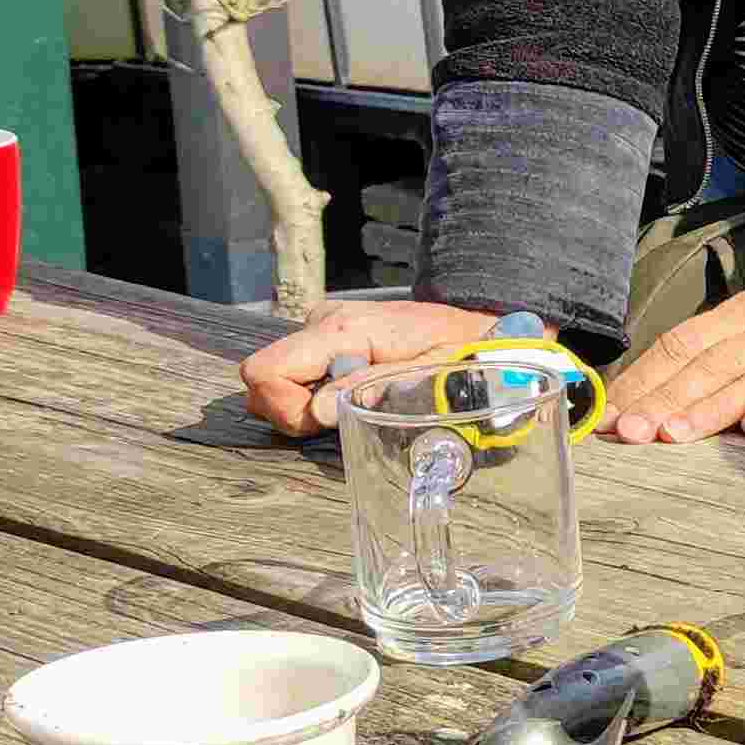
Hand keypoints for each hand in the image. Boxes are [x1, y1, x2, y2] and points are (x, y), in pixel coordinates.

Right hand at [241, 298, 510, 434]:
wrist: (481, 325)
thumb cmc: (459, 352)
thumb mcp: (423, 377)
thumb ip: (366, 391)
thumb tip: (316, 412)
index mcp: (340, 330)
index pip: (265, 371)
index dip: (284, 408)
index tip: (321, 422)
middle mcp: (323, 321)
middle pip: (264, 377)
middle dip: (291, 409)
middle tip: (340, 416)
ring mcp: (326, 325)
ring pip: (280, 377)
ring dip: (306, 401)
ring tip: (355, 401)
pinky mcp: (334, 335)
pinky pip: (303, 371)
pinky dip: (318, 390)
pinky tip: (356, 390)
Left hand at [607, 271, 744, 442]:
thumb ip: (715, 353)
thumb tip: (654, 394)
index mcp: (744, 315)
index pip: (680, 344)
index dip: (642, 378)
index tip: (607, 411)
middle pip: (709, 364)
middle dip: (664, 398)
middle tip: (628, 429)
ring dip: (712, 407)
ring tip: (675, 433)